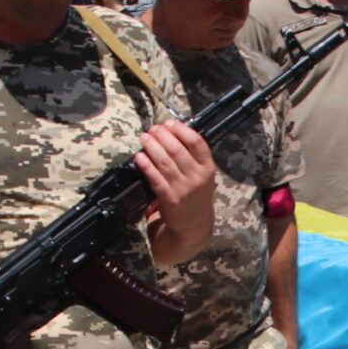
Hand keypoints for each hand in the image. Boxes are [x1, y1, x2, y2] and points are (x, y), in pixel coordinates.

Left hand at [135, 121, 214, 248]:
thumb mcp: (203, 176)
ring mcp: (184, 188)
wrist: (193, 225)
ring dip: (152, 146)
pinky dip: (146, 165)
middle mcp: (197, 177)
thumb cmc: (195, 196)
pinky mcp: (169, 198)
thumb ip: (193, 158)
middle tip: (153, 128)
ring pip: (165, 161)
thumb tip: (171, 133)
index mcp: (208, 168)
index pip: (197, 143)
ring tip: (144, 137)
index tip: (170, 123)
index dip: (182, 130)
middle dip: (163, 135)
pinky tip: (139, 156)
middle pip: (178, 149)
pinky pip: (155, 177)